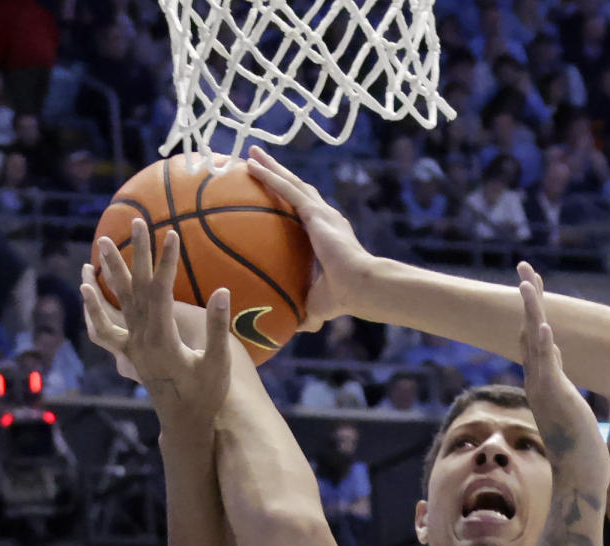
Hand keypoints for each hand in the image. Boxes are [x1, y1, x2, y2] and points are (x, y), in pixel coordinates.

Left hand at [81, 218, 238, 424]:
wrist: (185, 424)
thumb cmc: (206, 395)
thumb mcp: (218, 363)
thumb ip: (218, 328)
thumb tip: (222, 291)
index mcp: (163, 340)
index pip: (161, 291)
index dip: (166, 262)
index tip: (172, 234)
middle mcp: (141, 340)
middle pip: (135, 288)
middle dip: (136, 253)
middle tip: (134, 222)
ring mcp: (132, 347)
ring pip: (116, 302)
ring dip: (109, 271)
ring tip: (101, 244)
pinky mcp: (129, 354)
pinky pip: (105, 327)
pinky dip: (94, 306)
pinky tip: (87, 287)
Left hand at [245, 147, 372, 331]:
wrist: (360, 288)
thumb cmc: (342, 299)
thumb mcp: (315, 305)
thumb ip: (302, 313)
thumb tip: (290, 328)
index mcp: (326, 235)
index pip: (303, 213)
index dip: (288, 201)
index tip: (272, 193)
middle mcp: (325, 218)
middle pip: (296, 189)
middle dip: (277, 174)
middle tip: (256, 162)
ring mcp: (321, 212)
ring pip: (290, 182)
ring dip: (270, 166)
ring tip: (250, 154)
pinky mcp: (316, 212)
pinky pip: (287, 189)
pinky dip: (269, 175)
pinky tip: (251, 165)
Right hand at [517, 261, 609, 491]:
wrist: (579, 478)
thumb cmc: (578, 448)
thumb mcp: (570, 404)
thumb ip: (560, 381)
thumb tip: (558, 356)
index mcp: (543, 383)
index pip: (535, 337)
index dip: (533, 308)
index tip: (531, 284)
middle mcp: (539, 383)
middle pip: (530, 330)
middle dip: (528, 298)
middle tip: (524, 266)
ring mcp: (546, 390)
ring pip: (535, 342)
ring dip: (531, 311)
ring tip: (527, 283)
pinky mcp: (558, 400)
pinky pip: (548, 367)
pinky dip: (544, 346)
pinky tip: (543, 325)